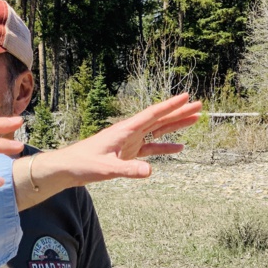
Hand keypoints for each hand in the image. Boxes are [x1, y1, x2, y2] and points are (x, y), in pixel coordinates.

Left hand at [32, 93, 201, 189]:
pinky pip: (150, 148)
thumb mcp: (106, 168)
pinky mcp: (127, 153)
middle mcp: (128, 132)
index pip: (152, 115)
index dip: (170, 106)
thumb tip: (150, 170)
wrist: (67, 168)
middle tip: (200, 105)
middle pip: (159, 119)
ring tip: (195, 119)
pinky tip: (179, 147)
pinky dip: (165, 146)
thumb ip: (128, 169)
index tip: (187, 96)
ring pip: (157, 131)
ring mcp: (129, 142)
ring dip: (175, 125)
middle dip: (179, 112)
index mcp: (124, 130)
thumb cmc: (83, 164)